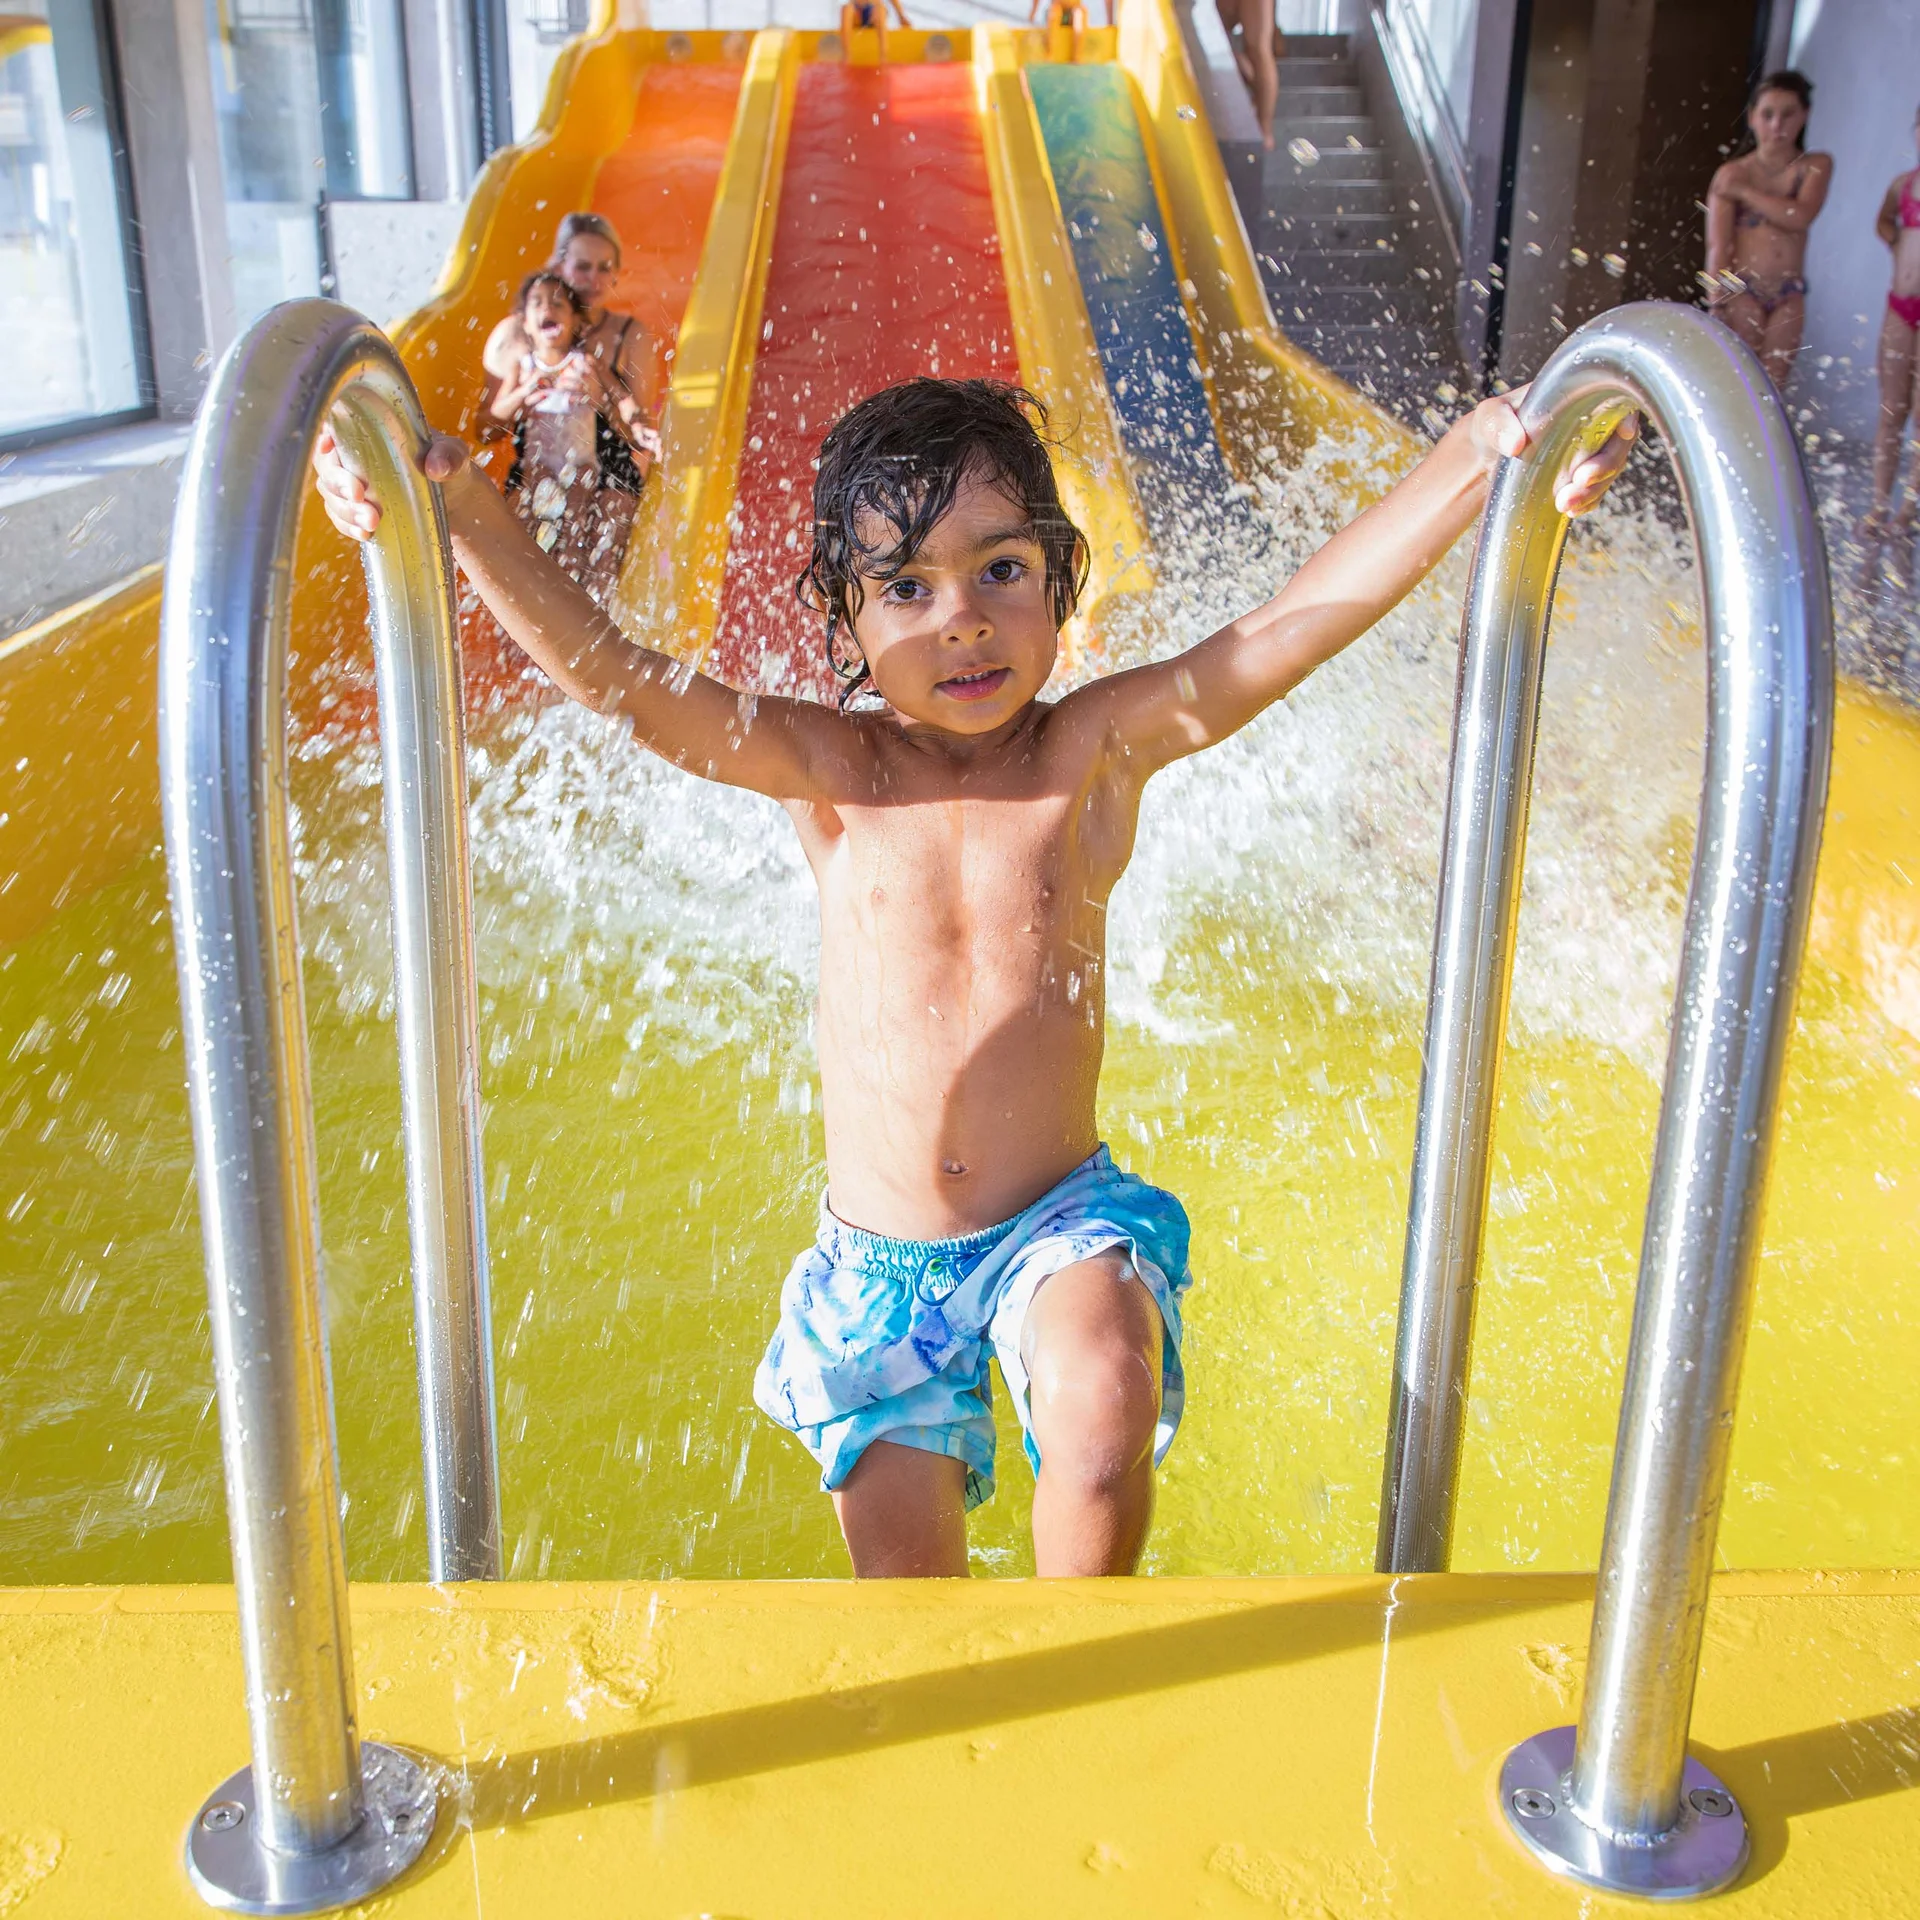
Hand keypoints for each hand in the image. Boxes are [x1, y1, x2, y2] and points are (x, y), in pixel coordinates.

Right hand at [312, 426, 468, 542]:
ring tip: (371, 521)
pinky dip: (348, 525)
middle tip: (359, 496)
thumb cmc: (450, 466)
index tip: (328, 448)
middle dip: (338, 482)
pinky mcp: (356, 507)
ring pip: (330, 493)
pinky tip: (365, 533)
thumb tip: (435, 468)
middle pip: (326, 464)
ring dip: (345, 509)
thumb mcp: (455, 455)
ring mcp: (352, 481)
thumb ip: (448, 456)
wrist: (454, 500)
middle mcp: (353, 453)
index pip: (335, 424)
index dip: (324, 434)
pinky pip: (339, 516)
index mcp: (371, 429)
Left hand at [1466, 388, 1639, 516]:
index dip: (1627, 416)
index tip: (1623, 432)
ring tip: (1565, 503)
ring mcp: (1588, 455)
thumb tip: (1515, 444)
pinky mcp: (1578, 479)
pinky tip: (1572, 510)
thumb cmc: (1491, 427)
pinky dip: (1587, 502)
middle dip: (1605, 466)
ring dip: (1593, 490)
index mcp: (1576, 401)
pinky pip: (1595, 492)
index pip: (1615, 404)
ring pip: (1608, 472)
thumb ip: (1499, 425)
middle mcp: (1589, 426)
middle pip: (1617, 444)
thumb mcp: (1489, 417)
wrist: (1485, 456)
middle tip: (1579, 480)